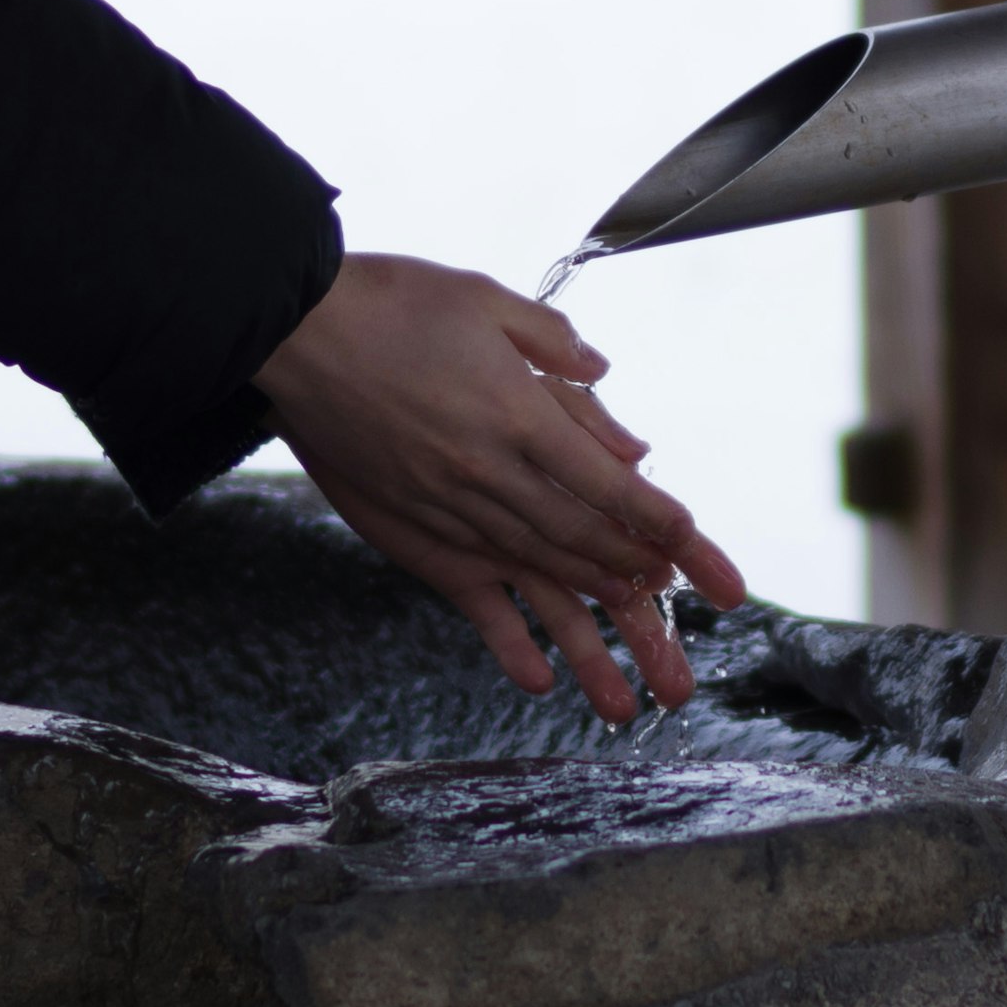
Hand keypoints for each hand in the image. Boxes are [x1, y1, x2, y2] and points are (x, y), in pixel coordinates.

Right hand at [256, 252, 749, 724]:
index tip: (716, 575)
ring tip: (632, 703)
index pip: (617, 490)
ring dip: (592, 645)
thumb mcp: (489, 303)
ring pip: (540, 585)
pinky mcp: (413, 533)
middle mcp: (494, 477)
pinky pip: (469, 599)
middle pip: (588, 551)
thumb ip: (556, 353)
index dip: (671, 533)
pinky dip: (506, 641)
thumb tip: (612, 407)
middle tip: (686, 660)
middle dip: (646, 607)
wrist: (290, 330)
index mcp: (521, 416)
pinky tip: (538, 682)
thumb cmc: (394, 303)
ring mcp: (453, 513)